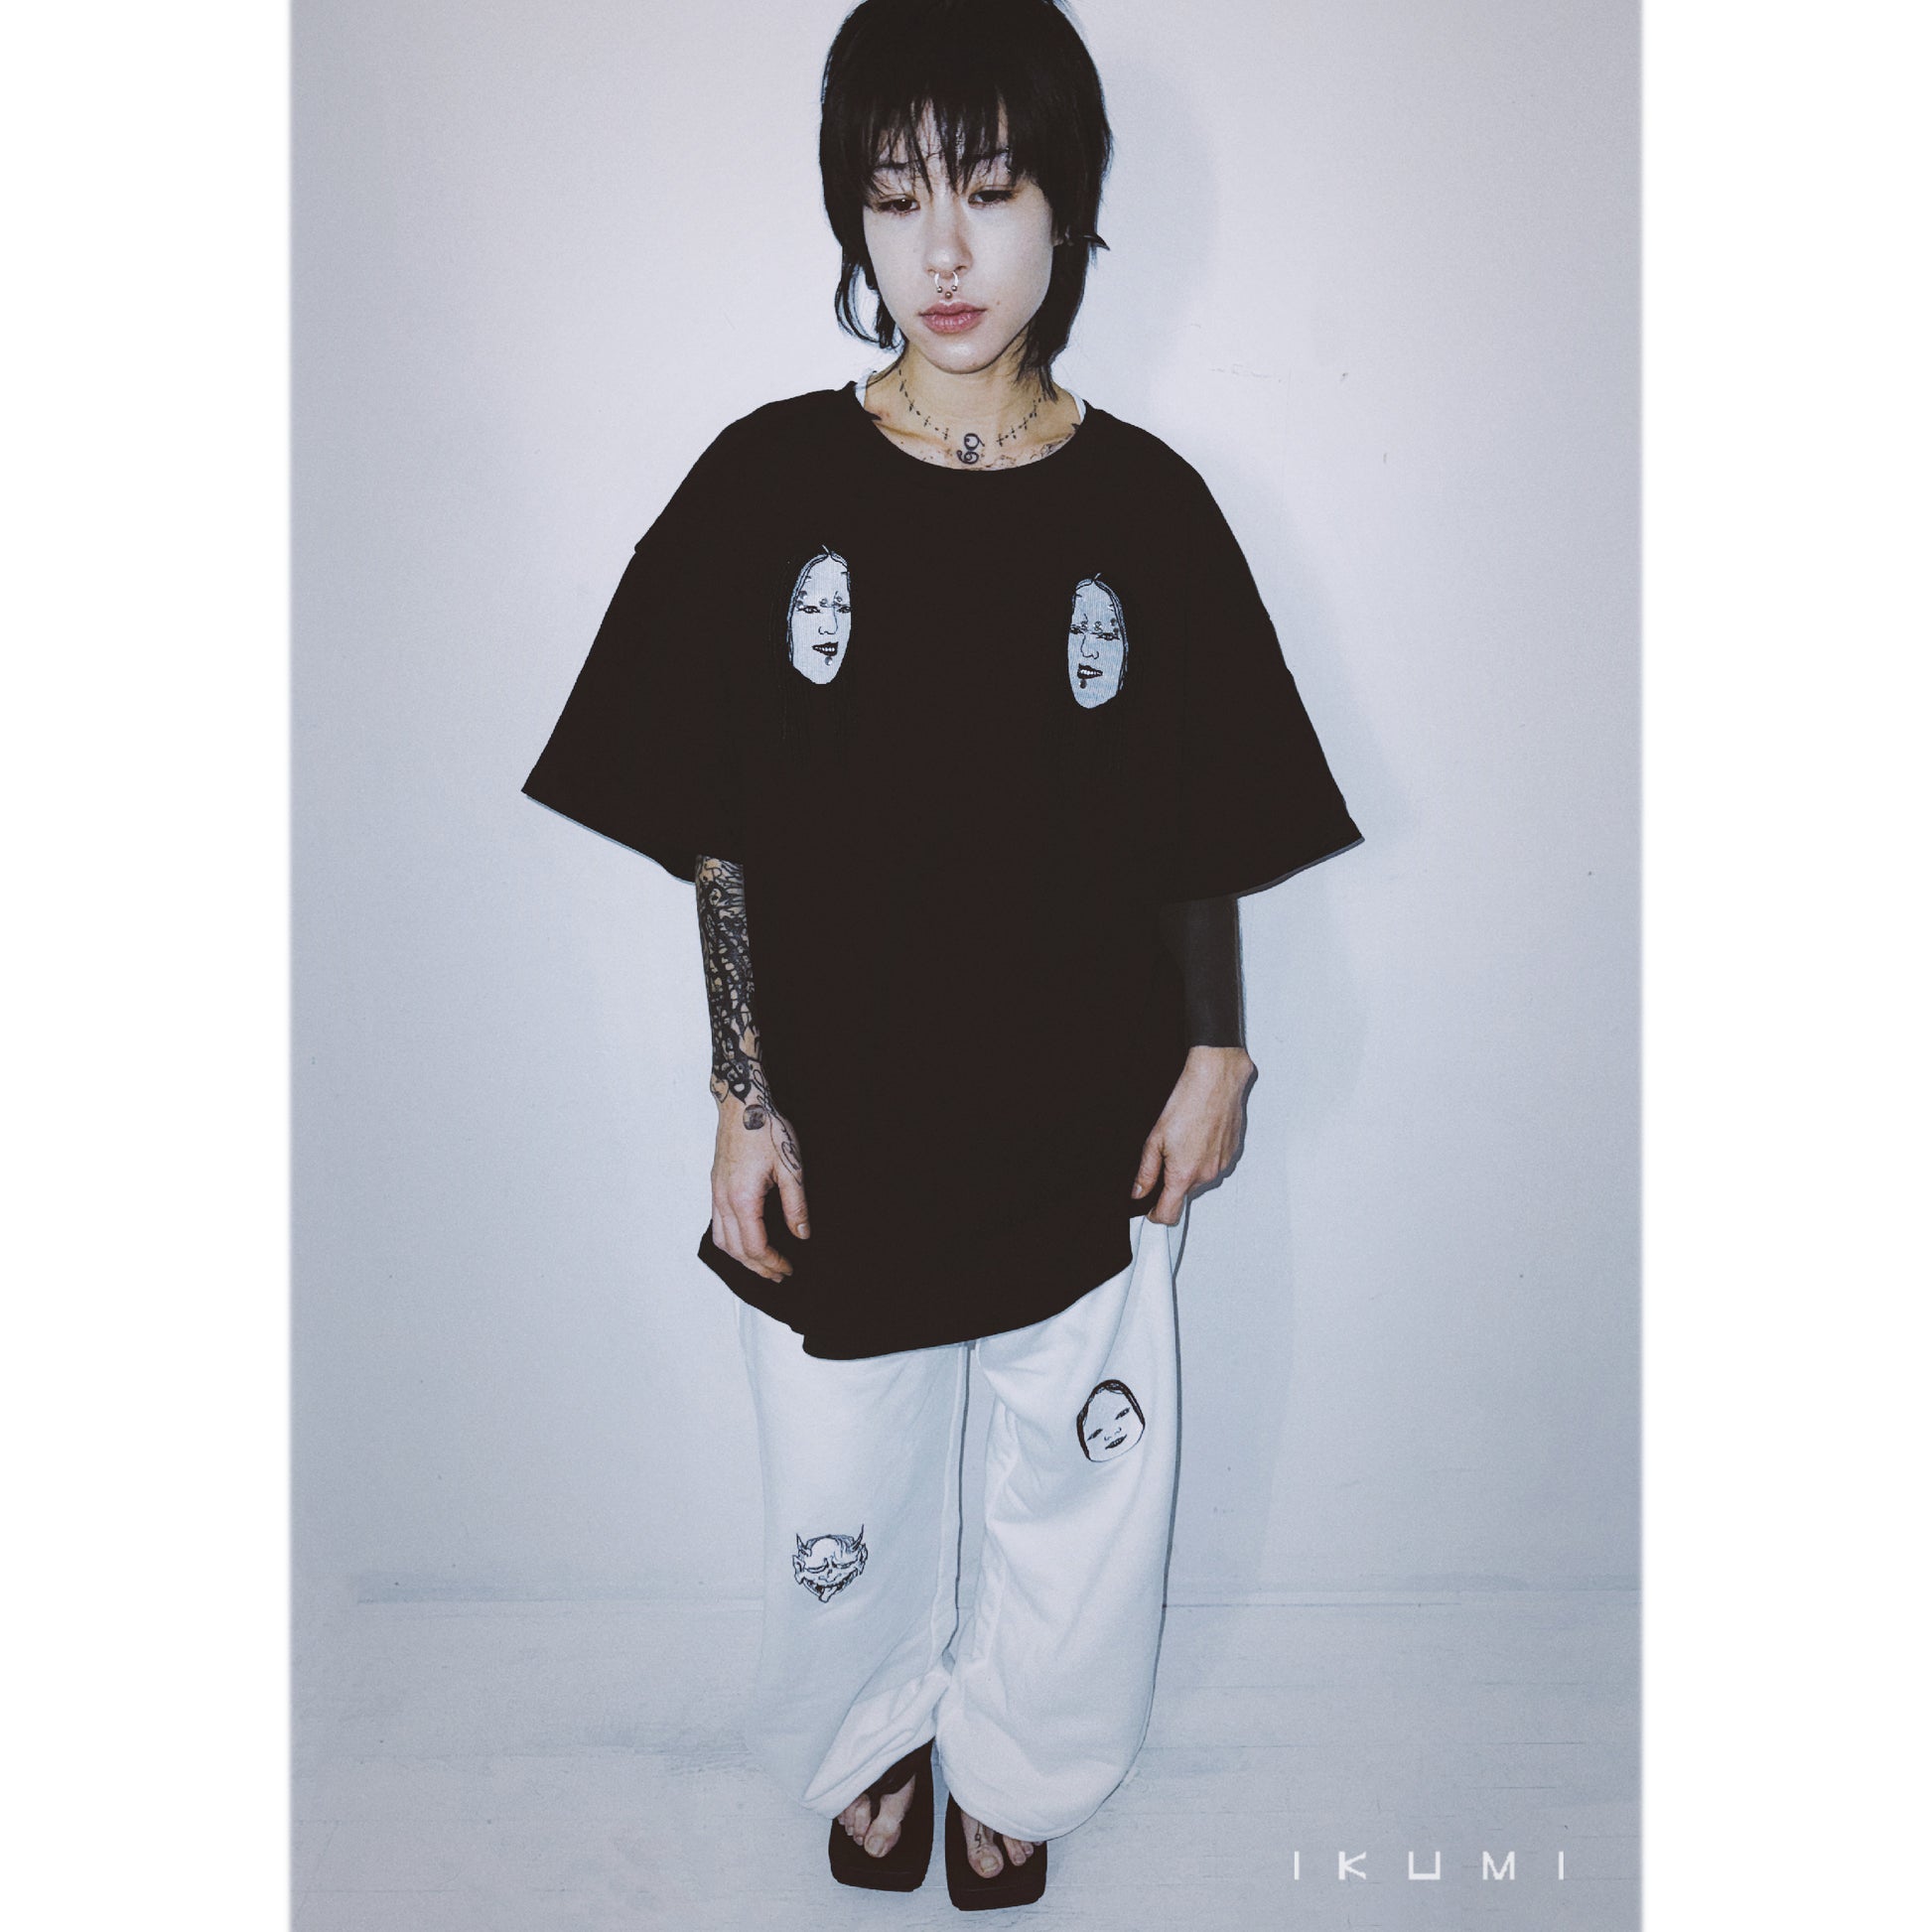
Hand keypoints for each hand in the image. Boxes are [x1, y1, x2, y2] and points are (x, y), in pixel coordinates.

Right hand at [711, 1095, 808, 1282]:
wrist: (743, 1103)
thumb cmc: (767, 1129)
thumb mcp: (791, 1168)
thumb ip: (796, 1205)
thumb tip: (801, 1235)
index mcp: (742, 1198)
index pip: (754, 1247)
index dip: (772, 1262)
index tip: (789, 1268)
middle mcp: (723, 1199)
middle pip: (736, 1251)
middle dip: (758, 1267)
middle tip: (779, 1275)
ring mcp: (716, 1193)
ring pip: (721, 1241)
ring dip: (741, 1258)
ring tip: (762, 1264)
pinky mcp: (715, 1186)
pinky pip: (716, 1224)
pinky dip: (730, 1242)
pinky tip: (745, 1241)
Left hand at [1131, 1046, 1255, 1225]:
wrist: (1216, 1080)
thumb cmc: (1188, 1103)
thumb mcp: (1155, 1138)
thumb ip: (1146, 1171)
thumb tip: (1138, 1191)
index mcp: (1183, 1174)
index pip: (1169, 1214)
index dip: (1155, 1215)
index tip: (1149, 1210)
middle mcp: (1206, 1175)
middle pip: (1183, 1193)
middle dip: (1172, 1181)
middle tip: (1166, 1153)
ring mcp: (1222, 1165)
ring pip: (1199, 1179)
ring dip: (1189, 1168)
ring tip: (1185, 1138)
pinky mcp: (1232, 1154)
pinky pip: (1214, 1165)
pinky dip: (1205, 1156)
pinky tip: (1199, 1134)